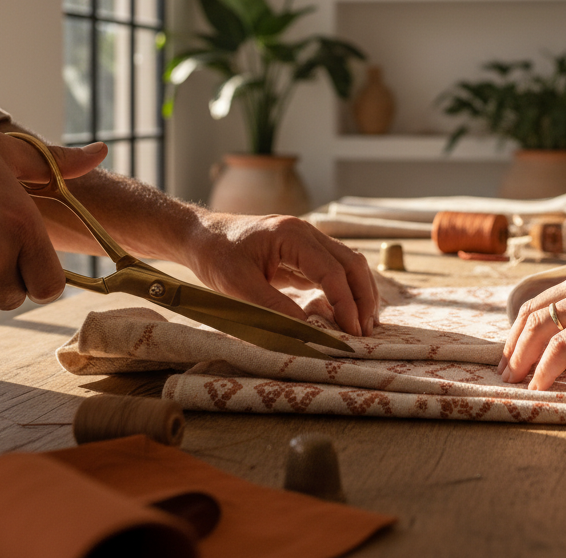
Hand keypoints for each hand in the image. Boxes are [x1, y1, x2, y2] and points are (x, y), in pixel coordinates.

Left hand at [183, 212, 378, 336]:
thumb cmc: (216, 256)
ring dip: (360, 294)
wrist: (201, 237)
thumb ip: (272, 307)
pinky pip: (335, 269)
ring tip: (364, 326)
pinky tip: (348, 313)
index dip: (346, 303)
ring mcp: (308, 240)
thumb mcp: (238, 286)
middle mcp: (306, 232)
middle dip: (363, 299)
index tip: (351, 332)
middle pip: (352, 263)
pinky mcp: (304, 252)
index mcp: (292, 235)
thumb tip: (307, 331)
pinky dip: (346, 290)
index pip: (333, 271)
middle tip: (365, 333)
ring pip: (350, 264)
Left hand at [499, 257, 565, 390]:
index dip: (525, 327)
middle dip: (514, 343)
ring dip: (521, 356)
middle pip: (533, 311)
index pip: (546, 299)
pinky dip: (544, 368)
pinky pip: (561, 347)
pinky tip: (539, 385)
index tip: (517, 350)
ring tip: (515, 380)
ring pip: (540, 327)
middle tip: (507, 369)